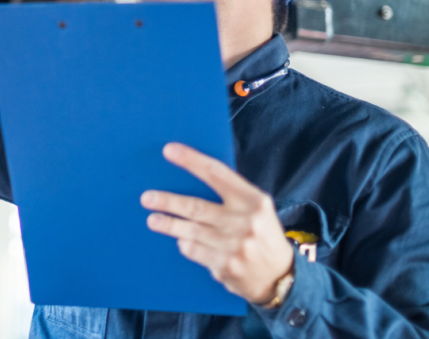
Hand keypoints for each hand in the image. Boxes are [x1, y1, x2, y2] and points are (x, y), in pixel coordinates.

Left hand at [140, 143, 294, 304]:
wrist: (281, 277)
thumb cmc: (262, 234)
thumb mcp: (257, 208)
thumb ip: (230, 194)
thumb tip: (191, 176)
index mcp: (254, 200)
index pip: (217, 173)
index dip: (191, 160)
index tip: (169, 150)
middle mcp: (245, 221)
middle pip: (197, 207)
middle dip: (168, 202)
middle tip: (147, 198)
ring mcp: (235, 246)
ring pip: (191, 231)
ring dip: (168, 224)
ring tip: (153, 220)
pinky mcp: (225, 266)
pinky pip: (194, 251)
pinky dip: (185, 244)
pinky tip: (181, 240)